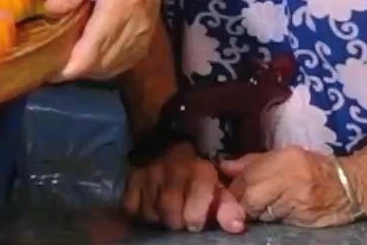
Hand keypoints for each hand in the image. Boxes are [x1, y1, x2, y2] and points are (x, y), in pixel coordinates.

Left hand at [45, 0, 155, 79]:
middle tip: (46, 63)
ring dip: (84, 69)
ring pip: (108, 69)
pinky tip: (83, 56)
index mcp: (122, 4)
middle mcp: (137, 27)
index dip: (70, 65)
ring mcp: (143, 38)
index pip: (95, 49)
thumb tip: (52, 9)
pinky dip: (98, 67)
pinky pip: (118, 66)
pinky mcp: (143, 44)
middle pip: (100, 64)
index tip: (45, 67)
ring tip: (61, 59)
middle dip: (72, 69)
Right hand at [123, 142, 245, 233]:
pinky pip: (131, 207)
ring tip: (166, 215)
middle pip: (169, 212)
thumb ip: (227, 205)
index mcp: (198, 171)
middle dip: (176, 223)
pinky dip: (139, 213)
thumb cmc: (195, 168)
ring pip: (150, 213)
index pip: (194, 205)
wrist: (165, 140)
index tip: (196, 224)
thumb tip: (235, 227)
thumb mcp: (216, 182)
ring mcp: (148, 175)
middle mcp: (172, 172)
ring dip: (158, 219)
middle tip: (180, 222)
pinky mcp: (131, 178)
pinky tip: (150, 208)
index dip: (195, 218)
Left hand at [222, 147, 363, 227]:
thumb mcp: (283, 156)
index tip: (229, 190)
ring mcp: (298, 203)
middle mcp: (291, 180)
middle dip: (241, 202)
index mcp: (285, 159)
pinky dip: (271, 218)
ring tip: (261, 206)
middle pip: (251, 197)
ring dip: (256, 211)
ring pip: (263, 212)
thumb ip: (253, 162)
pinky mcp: (303, 220)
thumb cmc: (313, 167)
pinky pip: (278, 221)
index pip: (247, 177)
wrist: (351, 187)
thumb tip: (224, 167)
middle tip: (240, 203)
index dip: (233, 186)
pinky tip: (275, 212)